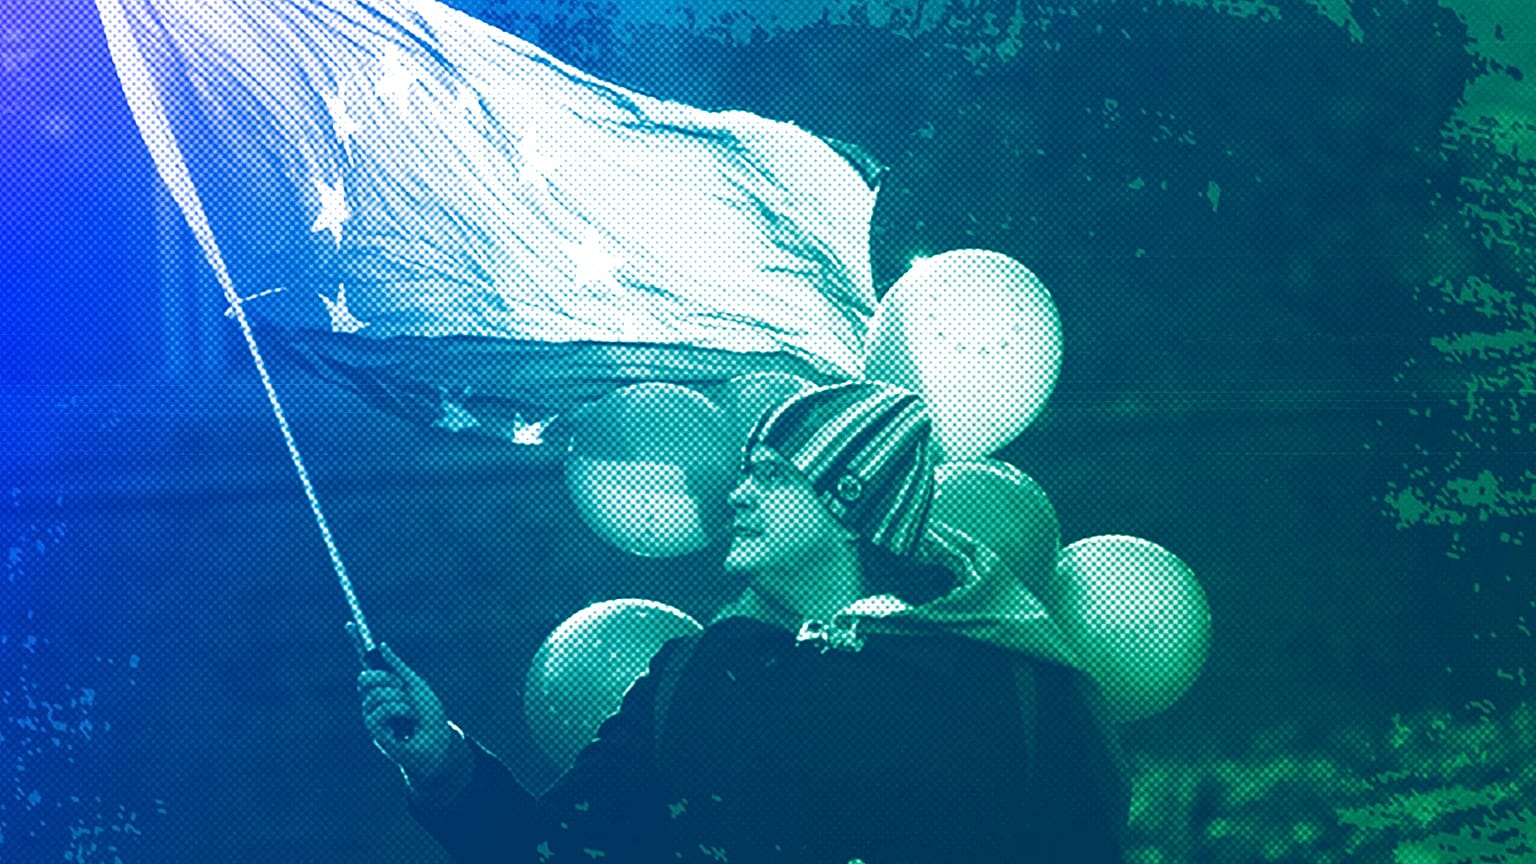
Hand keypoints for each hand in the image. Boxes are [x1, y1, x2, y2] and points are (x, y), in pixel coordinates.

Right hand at [357, 643, 454, 782]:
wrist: (437, 742)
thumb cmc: (430, 715)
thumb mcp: (417, 685)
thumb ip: (398, 667)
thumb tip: (382, 646)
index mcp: (387, 684)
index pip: (368, 662)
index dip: (358, 643)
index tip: (350, 624)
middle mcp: (376, 698)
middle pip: (365, 677)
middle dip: (385, 679)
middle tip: (402, 688)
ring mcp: (373, 713)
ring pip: (376, 693)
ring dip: (399, 699)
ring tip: (410, 712)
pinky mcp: (374, 729)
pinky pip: (380, 709)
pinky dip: (399, 711)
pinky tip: (406, 722)